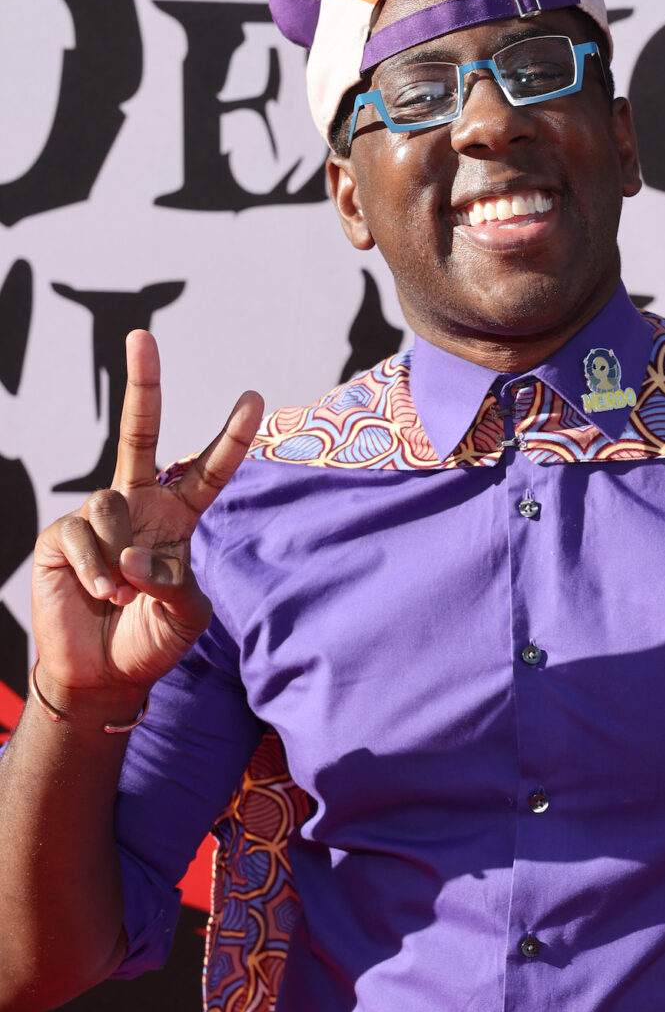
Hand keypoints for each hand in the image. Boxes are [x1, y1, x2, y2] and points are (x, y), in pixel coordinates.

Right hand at [32, 331, 262, 704]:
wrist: (102, 675)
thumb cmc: (151, 640)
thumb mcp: (186, 616)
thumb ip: (176, 583)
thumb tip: (135, 557)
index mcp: (179, 516)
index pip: (209, 470)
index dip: (230, 437)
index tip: (254, 399)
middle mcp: (138, 504)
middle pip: (140, 433)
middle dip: (142, 384)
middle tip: (142, 336)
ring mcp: (98, 517)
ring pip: (111, 505)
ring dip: (121, 556)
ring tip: (122, 594)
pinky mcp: (62, 535)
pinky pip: (84, 535)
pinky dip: (97, 570)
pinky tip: (100, 594)